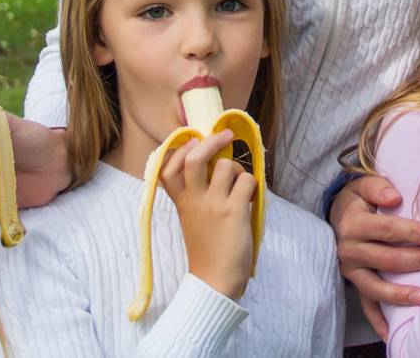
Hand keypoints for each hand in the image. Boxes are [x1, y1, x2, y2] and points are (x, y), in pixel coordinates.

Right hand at [162, 131, 257, 300]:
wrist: (214, 282)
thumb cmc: (207, 251)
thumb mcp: (192, 220)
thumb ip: (197, 196)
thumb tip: (218, 165)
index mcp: (181, 203)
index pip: (167, 168)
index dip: (179, 150)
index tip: (192, 142)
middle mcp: (195, 200)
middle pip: (195, 157)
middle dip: (212, 141)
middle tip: (226, 136)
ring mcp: (213, 204)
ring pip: (227, 166)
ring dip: (237, 171)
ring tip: (238, 188)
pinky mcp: (233, 211)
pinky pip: (247, 181)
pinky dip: (252, 186)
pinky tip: (248, 201)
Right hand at [330, 174, 419, 339]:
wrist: (337, 216)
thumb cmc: (358, 200)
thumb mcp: (363, 185)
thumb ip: (378, 186)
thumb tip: (395, 198)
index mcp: (353, 224)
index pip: (386, 230)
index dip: (412, 233)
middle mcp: (349, 250)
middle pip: (387, 259)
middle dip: (418, 260)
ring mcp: (351, 272)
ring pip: (376, 288)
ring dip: (401, 294)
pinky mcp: (354, 285)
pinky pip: (366, 306)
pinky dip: (378, 322)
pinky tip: (392, 334)